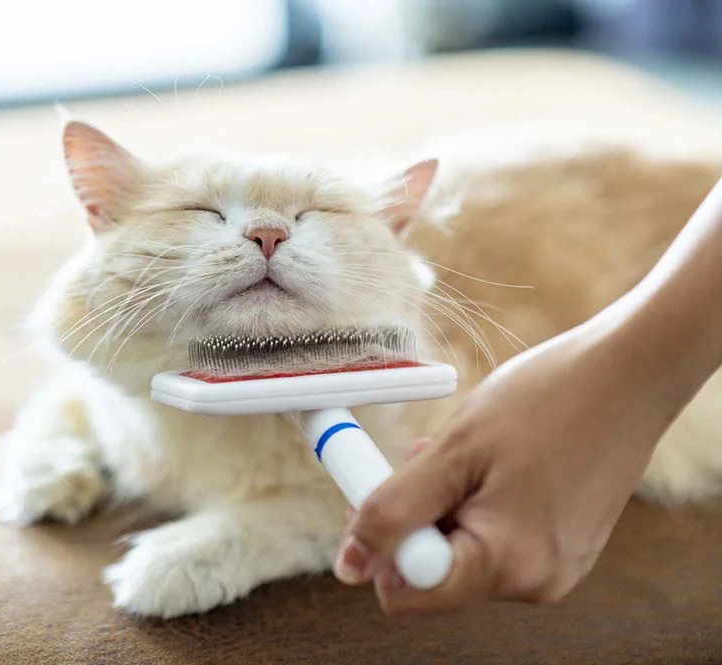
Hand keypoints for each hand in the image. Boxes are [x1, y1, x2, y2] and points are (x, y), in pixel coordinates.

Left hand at [333, 322, 678, 613]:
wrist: (629, 375)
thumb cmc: (549, 402)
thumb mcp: (453, 452)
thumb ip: (394, 511)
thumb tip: (349, 565)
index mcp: (509, 567)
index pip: (404, 594)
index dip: (378, 544)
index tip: (379, 491)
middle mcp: (536, 583)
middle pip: (431, 574)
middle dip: (414, 518)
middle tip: (425, 458)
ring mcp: (554, 569)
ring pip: (460, 553)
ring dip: (444, 506)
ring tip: (467, 453)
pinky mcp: (563, 550)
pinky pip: (494, 541)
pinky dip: (476, 505)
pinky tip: (493, 464)